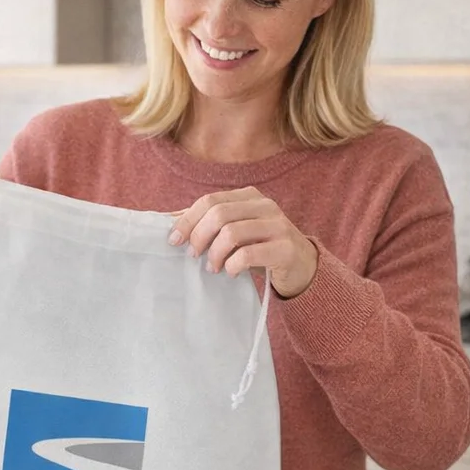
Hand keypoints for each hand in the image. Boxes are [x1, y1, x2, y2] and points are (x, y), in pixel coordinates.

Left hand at [168, 188, 318, 298]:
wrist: (302, 266)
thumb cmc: (260, 248)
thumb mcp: (235, 231)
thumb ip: (207, 224)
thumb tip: (168, 220)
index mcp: (249, 197)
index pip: (210, 201)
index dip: (188, 220)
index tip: (174, 240)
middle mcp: (265, 206)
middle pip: (219, 214)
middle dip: (199, 237)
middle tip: (193, 256)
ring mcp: (278, 225)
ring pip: (232, 233)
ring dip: (215, 254)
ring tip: (212, 268)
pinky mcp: (286, 249)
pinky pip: (249, 254)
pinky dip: (232, 265)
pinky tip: (230, 272)